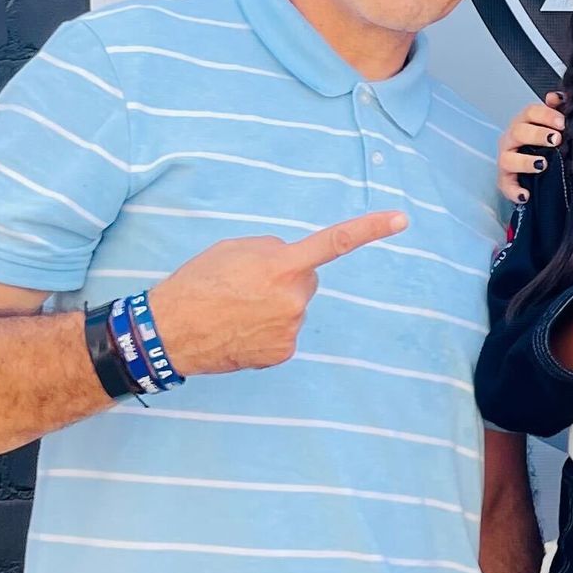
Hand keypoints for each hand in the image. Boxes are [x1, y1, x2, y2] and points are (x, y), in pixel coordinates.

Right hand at [148, 213, 405, 375]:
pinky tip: (242, 328)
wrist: (171, 331)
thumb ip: (273, 250)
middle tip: (247, 284)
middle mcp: (294, 298)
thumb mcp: (235, 248)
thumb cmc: (199, 282)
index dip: (371, 229)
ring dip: (274, 304)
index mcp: (282, 265)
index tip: (401, 219)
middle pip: (306, 279)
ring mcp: (291, 329)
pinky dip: (268, 328)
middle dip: (286, 277)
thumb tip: (294, 264)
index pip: (335, 243)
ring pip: (294, 307)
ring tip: (238, 307)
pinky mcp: (284, 352)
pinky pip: (285, 331)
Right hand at [498, 93, 562, 202]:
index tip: (562, 122)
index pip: (530, 112)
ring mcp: (506, 160)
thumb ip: (555, 110)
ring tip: (543, 165)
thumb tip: (558, 97)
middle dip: (538, 134)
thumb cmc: (539, 145)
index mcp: (523, 123)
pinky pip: (506, 186)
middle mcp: (511, 139)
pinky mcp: (505, 181)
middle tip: (556, 140)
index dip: (546, 115)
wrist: (530, 170)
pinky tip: (526, 195)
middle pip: (519, 132)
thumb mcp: (550, 126)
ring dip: (526, 162)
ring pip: (508, 159)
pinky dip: (515, 191)